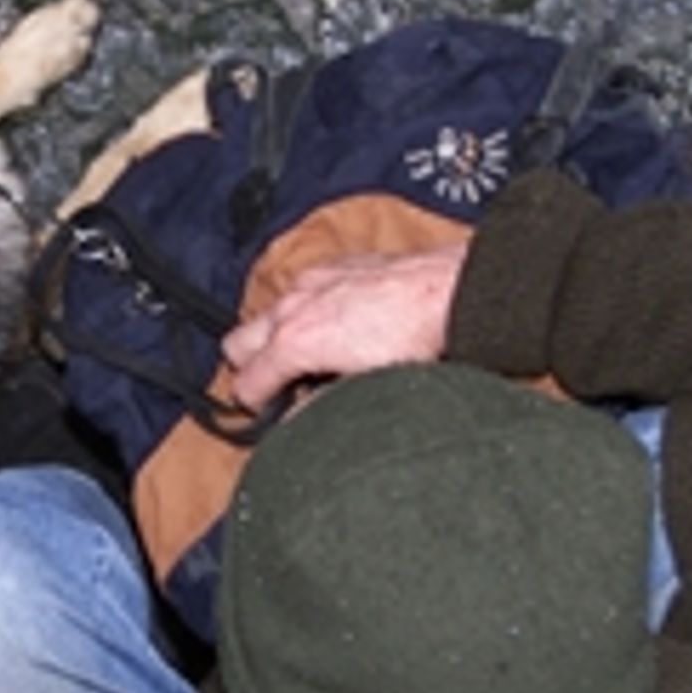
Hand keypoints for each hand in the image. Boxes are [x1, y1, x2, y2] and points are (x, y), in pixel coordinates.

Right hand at [222, 244, 466, 412]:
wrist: (454, 291)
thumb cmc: (417, 338)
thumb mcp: (364, 389)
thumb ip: (321, 408)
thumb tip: (297, 427)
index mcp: (293, 341)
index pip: (244, 384)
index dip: (256, 409)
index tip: (273, 417)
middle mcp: (293, 305)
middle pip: (237, 345)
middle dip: (252, 367)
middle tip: (283, 388)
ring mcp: (312, 280)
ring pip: (268, 314)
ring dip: (279, 337)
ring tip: (316, 359)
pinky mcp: (336, 265)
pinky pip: (301, 291)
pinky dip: (308, 311)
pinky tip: (340, 327)